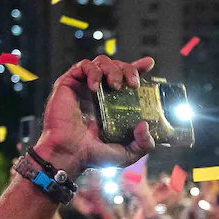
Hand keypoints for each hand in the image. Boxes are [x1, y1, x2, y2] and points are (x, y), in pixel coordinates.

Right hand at [34, 55, 156, 177]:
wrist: (70, 155)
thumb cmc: (93, 155)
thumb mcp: (127, 153)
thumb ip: (143, 144)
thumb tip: (145, 125)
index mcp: (111, 103)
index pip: (126, 79)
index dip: (137, 69)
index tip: (149, 64)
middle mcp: (98, 93)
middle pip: (116, 66)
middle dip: (128, 69)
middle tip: (134, 84)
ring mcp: (83, 86)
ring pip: (101, 62)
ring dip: (113, 69)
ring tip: (116, 85)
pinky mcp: (69, 83)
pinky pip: (82, 66)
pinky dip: (92, 72)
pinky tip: (95, 86)